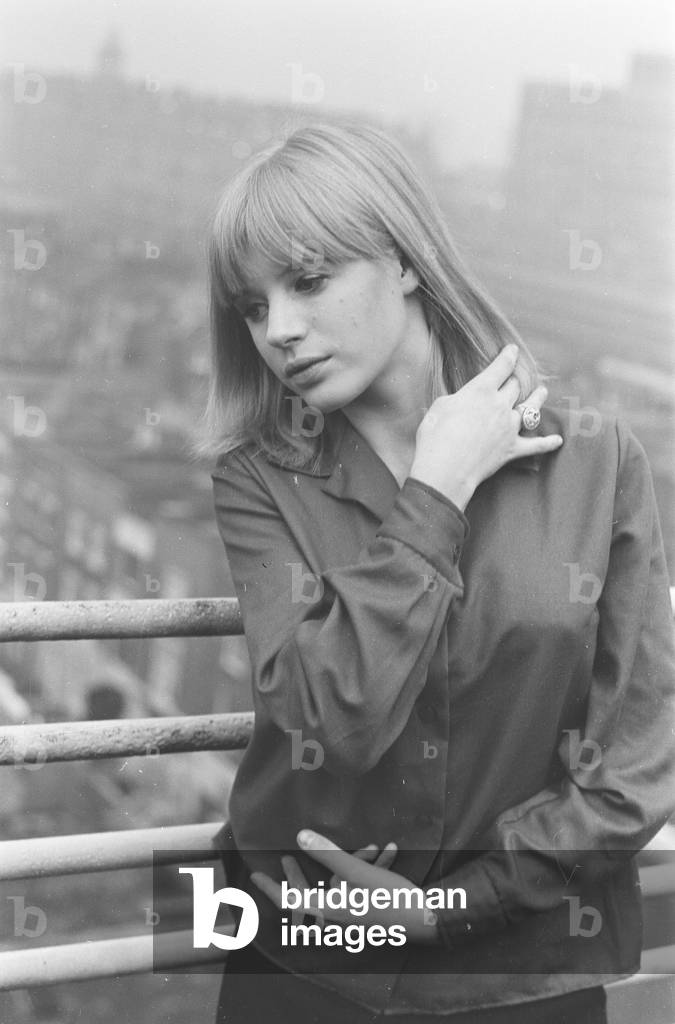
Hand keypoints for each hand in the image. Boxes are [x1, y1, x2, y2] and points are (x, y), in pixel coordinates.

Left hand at [250, 830, 439, 944]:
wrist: (426, 922)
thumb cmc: (389, 898)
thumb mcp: (356, 871)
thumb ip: (328, 854)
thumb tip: (300, 837)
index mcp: (328, 910)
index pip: (289, 901)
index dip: (270, 888)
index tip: (254, 878)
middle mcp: (336, 917)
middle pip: (308, 895)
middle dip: (299, 874)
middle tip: (286, 859)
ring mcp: (352, 918)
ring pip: (338, 888)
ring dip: (344, 864)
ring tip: (357, 843)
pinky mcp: (367, 914)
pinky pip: (358, 891)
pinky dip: (367, 870)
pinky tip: (387, 849)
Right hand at [409, 345, 562, 509]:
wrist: (446, 468)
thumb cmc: (435, 436)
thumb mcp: (439, 407)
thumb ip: (456, 399)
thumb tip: (462, 402)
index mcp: (481, 390)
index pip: (501, 367)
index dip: (508, 356)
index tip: (512, 350)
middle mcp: (500, 405)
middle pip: (516, 386)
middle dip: (517, 380)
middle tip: (518, 377)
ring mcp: (509, 427)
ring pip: (530, 408)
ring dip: (538, 398)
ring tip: (543, 392)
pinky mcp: (513, 449)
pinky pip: (536, 445)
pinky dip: (548, 443)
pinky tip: (558, 440)